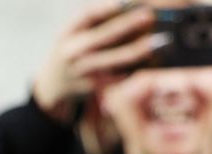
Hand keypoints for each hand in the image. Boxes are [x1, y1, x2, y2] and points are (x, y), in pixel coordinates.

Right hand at [32, 2, 165, 123]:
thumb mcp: (74, 31)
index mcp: (68, 32)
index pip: (86, 16)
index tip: (122, 2)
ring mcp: (82, 72)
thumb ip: (96, 20)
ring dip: (137, 50)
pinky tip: (154, 60)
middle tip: (148, 16)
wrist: (54, 83)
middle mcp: (73, 52)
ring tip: (157, 41)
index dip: (104, 8)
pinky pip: (119, 76)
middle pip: (103, 37)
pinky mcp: (93, 87)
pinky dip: (136, 67)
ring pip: (114, 60)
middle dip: (127, 25)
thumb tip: (129, 7)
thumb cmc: (73, 48)